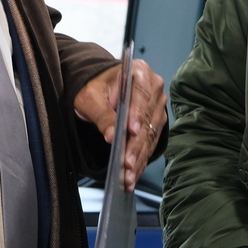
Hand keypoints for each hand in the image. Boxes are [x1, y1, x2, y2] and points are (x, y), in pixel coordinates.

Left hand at [73, 59, 166, 190]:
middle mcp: (153, 87)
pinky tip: (132, 174)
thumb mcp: (90, 98)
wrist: (100, 88)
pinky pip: (150, 143)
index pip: (141, 94)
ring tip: (128, 175)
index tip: (131, 131)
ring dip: (138, 157)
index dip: (137, 114)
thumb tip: (112, 136)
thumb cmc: (94, 86)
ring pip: (150, 135)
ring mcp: (157, 105)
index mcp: (139, 71)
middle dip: (136, 144)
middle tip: (126, 164)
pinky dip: (140, 160)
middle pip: (147, 119)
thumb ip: (102, 115)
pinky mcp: (156, 121)